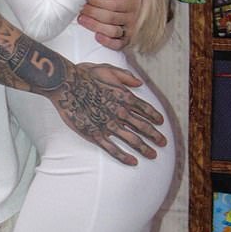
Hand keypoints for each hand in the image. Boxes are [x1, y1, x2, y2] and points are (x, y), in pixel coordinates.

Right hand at [44, 62, 165, 165]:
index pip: (145, 109)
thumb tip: (140, 82)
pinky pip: (113, 149)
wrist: (67, 84)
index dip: (155, 117)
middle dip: (155, 136)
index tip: (161, 123)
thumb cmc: (85, 75)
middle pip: (143, 127)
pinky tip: (133, 162)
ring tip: (153, 155)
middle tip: (163, 143)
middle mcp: (120, 112)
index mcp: (124, 97)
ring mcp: (109, 125)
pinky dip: (124, 157)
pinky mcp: (96, 134)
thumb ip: (126, 76)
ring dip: (144, 148)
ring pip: (132, 140)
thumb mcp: (108, 69)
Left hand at [77, 0, 137, 49]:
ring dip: (95, 26)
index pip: (112, 4)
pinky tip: (97, 36)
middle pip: (110, 17)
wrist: (151, 11)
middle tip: (80, 8)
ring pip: (112, 30)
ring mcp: (131, 30)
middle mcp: (133, 17)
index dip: (97, 1)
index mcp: (132, 2)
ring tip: (82, 19)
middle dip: (92, 12)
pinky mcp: (129, 40)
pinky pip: (119, 44)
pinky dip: (108, 42)